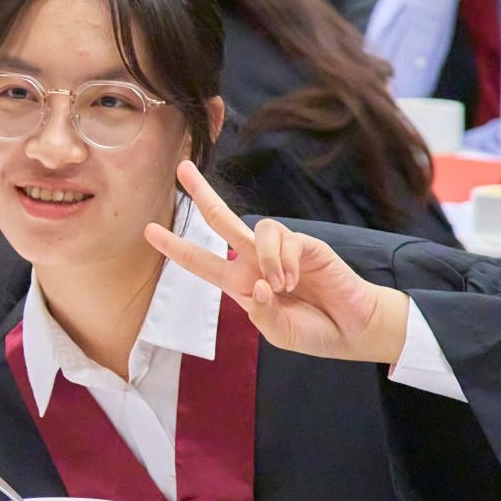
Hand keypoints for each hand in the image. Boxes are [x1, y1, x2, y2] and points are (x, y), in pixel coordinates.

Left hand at [144, 162, 409, 365]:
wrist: (352, 329)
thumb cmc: (312, 331)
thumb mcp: (278, 333)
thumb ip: (262, 314)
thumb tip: (258, 285)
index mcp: (241, 283)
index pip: (201, 261)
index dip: (176, 247)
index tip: (149, 230)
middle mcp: (255, 261)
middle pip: (221, 220)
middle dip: (202, 194)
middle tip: (181, 168)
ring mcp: (280, 250)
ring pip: (256, 228)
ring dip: (267, 260)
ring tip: (284, 288)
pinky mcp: (305, 243)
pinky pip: (284, 240)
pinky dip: (285, 262)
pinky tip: (297, 281)